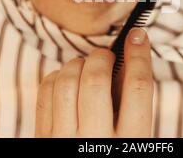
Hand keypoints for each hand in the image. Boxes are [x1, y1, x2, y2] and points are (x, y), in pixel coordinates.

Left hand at [35, 28, 153, 137]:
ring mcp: (64, 141)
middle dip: (101, 56)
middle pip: (96, 79)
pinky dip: (57, 75)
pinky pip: (46, 91)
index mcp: (130, 143)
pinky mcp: (43, 138)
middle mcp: (96, 143)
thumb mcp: (134, 140)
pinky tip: (67, 80)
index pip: (138, 87)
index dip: (139, 54)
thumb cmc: (114, 155)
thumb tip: (127, 60)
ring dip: (77, 63)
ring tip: (86, 67)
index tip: (138, 35)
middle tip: (106, 55)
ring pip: (66, 81)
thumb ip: (132, 106)